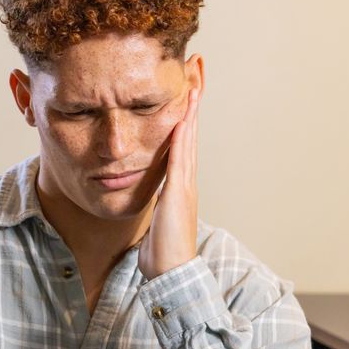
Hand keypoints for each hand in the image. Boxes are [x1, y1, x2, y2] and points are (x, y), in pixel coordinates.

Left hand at [138, 87, 199, 279]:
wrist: (171, 273)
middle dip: (193, 104)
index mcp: (180, 186)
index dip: (185, 118)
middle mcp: (186, 181)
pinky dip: (181, 139)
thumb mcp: (156, 220)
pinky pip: (179, 160)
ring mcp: (184, 187)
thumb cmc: (162, 252)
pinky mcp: (177, 194)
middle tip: (198, 74)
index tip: (186, 92)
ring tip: (193, 84)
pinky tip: (180, 119)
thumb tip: (150, 198)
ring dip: (190, 113)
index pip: (183, 144)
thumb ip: (155, 205)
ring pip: (188, 142)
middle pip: (191, 135)